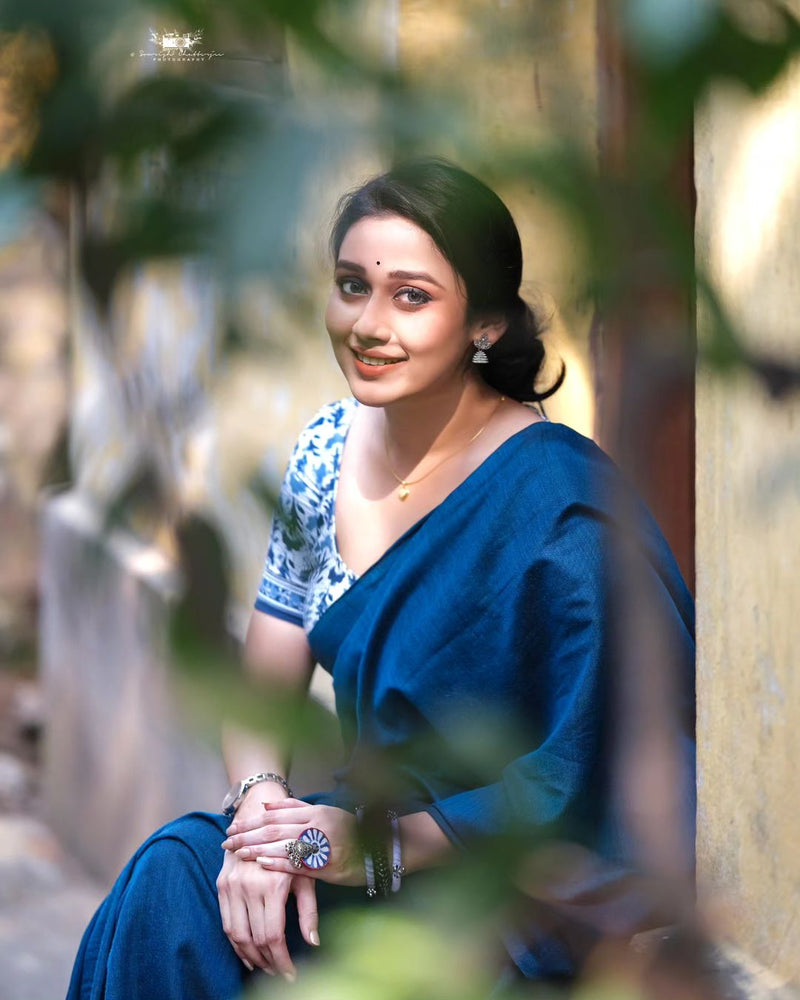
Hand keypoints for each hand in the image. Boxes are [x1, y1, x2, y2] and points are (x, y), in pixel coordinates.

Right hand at [216, 847, 317, 979]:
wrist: (261, 821)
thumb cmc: (291, 849)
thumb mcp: (305, 876)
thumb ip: (308, 911)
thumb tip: (314, 942)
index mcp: (273, 884)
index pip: (274, 935)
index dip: (282, 960)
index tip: (291, 974)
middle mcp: (249, 886)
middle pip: (255, 938)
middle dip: (268, 962)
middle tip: (279, 972)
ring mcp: (232, 886)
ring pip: (236, 934)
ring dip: (250, 956)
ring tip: (265, 965)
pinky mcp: (222, 885)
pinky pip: (225, 922)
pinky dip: (235, 942)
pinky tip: (248, 952)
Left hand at [222, 799, 362, 885]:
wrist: (380, 849)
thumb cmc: (348, 832)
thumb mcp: (326, 812)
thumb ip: (298, 808)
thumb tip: (267, 805)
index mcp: (314, 811)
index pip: (275, 814)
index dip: (251, 820)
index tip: (233, 826)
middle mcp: (316, 825)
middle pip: (274, 828)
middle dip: (248, 835)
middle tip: (227, 841)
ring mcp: (322, 844)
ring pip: (282, 844)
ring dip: (257, 848)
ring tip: (237, 852)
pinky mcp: (327, 865)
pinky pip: (299, 864)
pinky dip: (278, 863)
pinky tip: (261, 864)